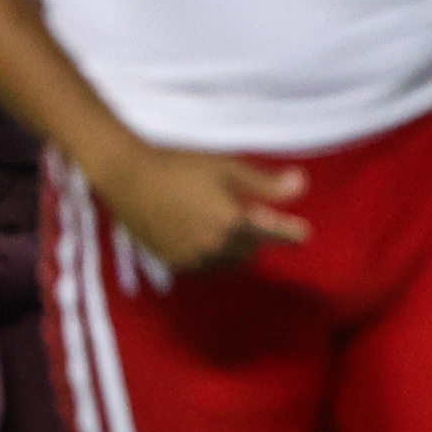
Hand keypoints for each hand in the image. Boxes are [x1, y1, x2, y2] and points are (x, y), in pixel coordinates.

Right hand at [97, 145, 310, 271]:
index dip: (291, 234)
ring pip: (229, 262)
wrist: (127, 176)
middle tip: (255, 219)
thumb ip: (266, 184)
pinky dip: (213, 255)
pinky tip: (206, 236)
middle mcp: (215, 247)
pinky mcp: (173, 261)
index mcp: (232, 223)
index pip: (273, 235)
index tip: (303, 234)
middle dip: (258, 237)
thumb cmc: (180, 166)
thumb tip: (302, 184)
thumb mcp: (227, 168)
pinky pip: (205, 266)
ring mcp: (192, 257)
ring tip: (229, 227)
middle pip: (251, 250)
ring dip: (236, 249)